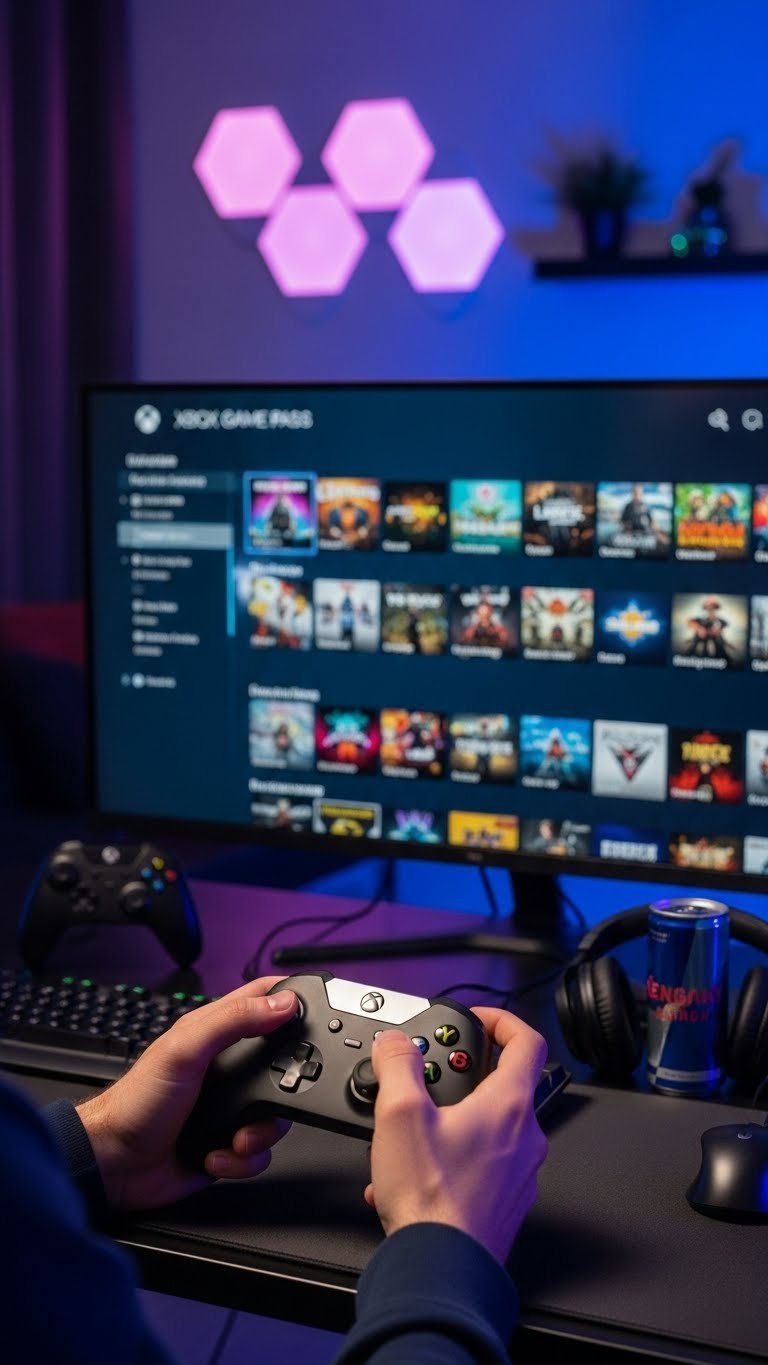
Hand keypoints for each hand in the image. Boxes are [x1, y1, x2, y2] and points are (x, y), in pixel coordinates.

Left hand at [76, 977, 296, 1210]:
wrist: (116, 1165)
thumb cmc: (137, 1101)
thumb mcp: (185, 1050)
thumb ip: (233, 1021)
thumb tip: (282, 1003)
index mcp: (217, 1033)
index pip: (265, 1000)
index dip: (293, 998)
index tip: (320, 1010)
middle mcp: (229, 1068)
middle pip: (286, 1063)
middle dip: (288, 1086)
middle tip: (270, 1098)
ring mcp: (232, 1107)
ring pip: (278, 1115)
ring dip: (260, 1133)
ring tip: (236, 1137)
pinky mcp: (231, 1143)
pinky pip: (261, 1153)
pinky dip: (242, 1159)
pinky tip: (216, 1154)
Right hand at [365, 1008, 547, 1262]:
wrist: (442, 1270)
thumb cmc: (432, 1199)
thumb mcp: (400, 1114)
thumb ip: (398, 1064)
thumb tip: (395, 1041)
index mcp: (510, 1105)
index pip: (527, 1041)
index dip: (502, 1020)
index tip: (477, 1020)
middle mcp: (525, 1138)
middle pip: (502, 1086)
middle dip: (460, 1079)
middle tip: (429, 1080)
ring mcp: (518, 1174)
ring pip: (487, 1130)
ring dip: (449, 1124)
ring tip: (409, 1138)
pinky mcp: (504, 1204)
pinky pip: (479, 1167)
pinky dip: (448, 1161)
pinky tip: (409, 1178)